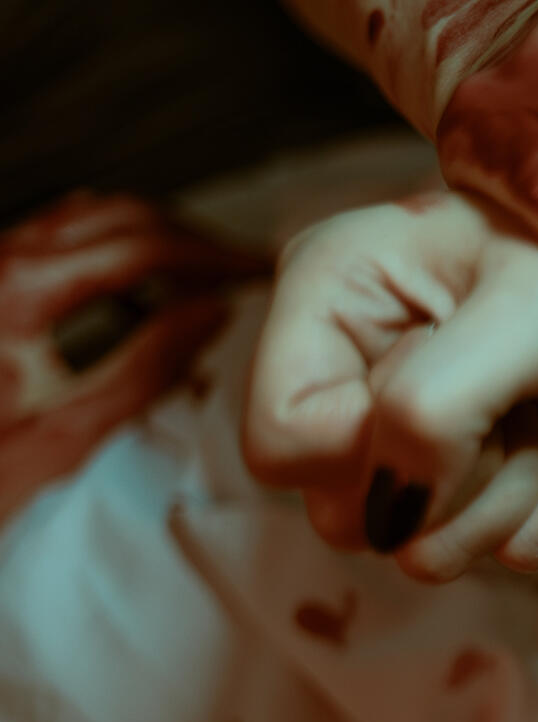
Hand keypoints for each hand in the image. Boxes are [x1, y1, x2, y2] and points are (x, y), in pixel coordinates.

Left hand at [0, 192, 264, 522]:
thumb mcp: (66, 431)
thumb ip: (146, 370)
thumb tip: (210, 318)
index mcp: (21, 292)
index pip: (144, 247)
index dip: (213, 256)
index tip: (256, 273)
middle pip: (119, 216)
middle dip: (190, 238)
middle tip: (240, 270)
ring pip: (87, 216)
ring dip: (152, 236)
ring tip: (200, 274)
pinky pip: (56, 235)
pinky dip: (110, 244)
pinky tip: (139, 280)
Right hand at [244, 189, 537, 580]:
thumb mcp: (522, 317)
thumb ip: (432, 409)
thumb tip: (390, 518)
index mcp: (331, 295)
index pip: (281, 448)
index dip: (369, 453)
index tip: (460, 400)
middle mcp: (362, 364)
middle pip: (350, 514)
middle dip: (458, 481)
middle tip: (523, 402)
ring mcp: (430, 426)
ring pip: (423, 546)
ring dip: (514, 495)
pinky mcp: (499, 470)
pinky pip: (504, 552)